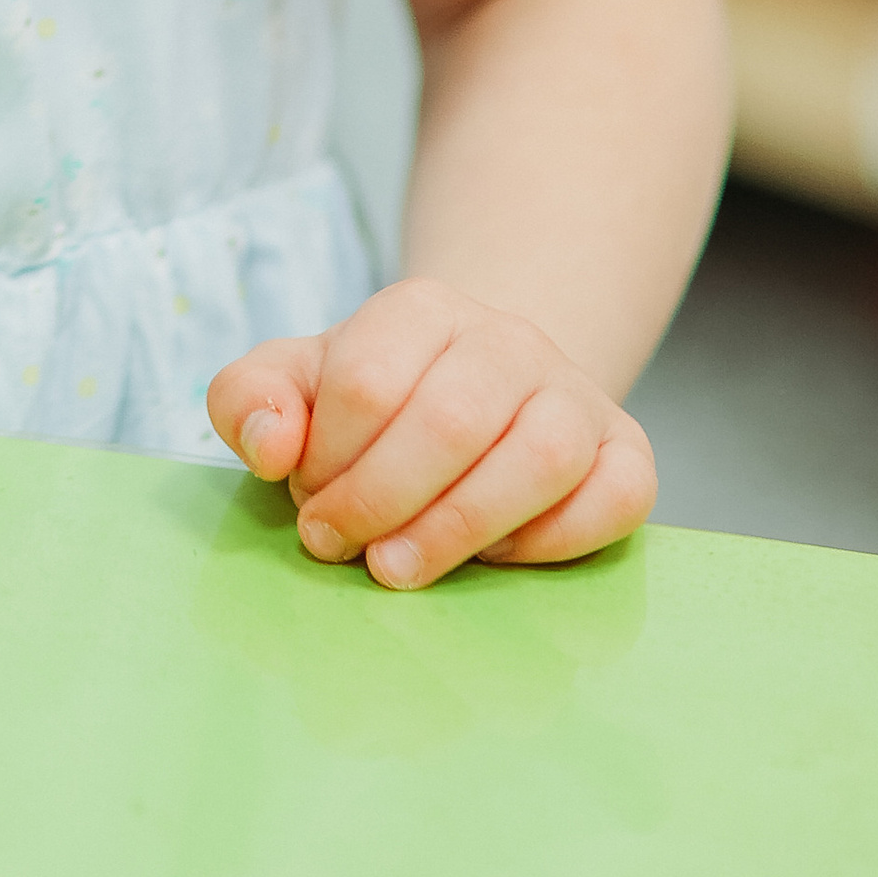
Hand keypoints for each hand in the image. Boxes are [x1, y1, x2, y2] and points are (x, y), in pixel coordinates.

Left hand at [206, 278, 654, 587]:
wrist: (472, 390)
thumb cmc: (374, 401)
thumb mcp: (295, 384)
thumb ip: (250, 399)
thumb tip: (273, 446)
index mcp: (422, 307)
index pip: (367, 379)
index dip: (326, 458)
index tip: (307, 503)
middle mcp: (510, 338)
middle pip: (452, 420)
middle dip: (381, 500)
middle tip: (340, 549)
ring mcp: (577, 394)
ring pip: (543, 457)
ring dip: (461, 528)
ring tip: (400, 569)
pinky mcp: (627, 453)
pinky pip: (616, 497)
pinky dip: (555, 540)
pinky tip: (493, 558)